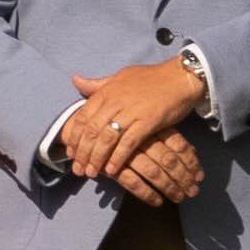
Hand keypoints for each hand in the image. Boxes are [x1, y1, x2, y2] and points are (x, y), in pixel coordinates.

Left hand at [53, 56, 206, 186]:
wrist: (179, 77)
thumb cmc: (150, 78)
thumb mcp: (120, 77)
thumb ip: (98, 84)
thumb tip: (75, 80)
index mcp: (106, 91)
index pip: (82, 117)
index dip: (74, 137)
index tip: (70, 152)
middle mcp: (114, 101)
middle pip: (91, 131)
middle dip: (82, 152)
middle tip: (78, 169)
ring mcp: (131, 112)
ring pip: (106, 138)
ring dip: (96, 158)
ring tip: (91, 173)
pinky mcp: (147, 122)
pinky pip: (128, 143)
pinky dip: (117, 158)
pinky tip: (111, 170)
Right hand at [108, 131, 202, 207]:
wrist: (83, 128)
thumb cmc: (121, 128)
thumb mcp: (145, 126)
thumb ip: (169, 137)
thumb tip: (193, 151)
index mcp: (151, 127)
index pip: (177, 144)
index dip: (191, 162)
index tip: (199, 176)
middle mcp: (141, 140)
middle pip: (168, 160)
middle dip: (184, 178)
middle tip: (193, 191)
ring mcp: (126, 153)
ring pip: (154, 173)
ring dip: (169, 187)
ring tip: (179, 198)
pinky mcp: (112, 167)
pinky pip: (133, 183)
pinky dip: (147, 194)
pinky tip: (157, 202)